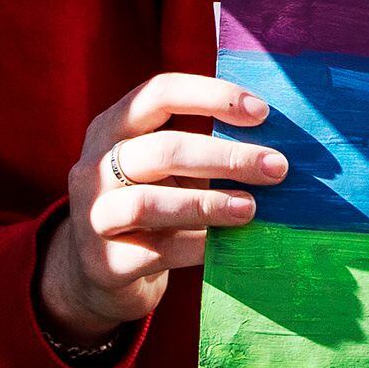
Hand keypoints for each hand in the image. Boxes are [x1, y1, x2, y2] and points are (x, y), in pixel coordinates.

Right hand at [34, 73, 288, 345]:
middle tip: (276, 167)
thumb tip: (274, 141)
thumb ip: (200, 146)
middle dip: (226, 157)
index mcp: (111, 128)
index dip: (212, 96)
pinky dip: (197, 246)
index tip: (261, 112)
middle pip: (162, 150)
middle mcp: (92, 166)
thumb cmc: (149, 205)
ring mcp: (92, 216)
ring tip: (252, 208)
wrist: (98, 274)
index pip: (159, 93)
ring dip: (209, 204)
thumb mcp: (163, 168)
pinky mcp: (103, 263)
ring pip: (149, 202)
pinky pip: (156, 252)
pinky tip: (227, 245)